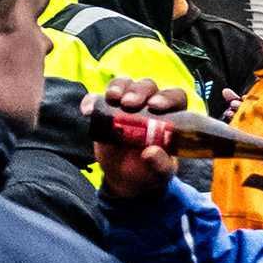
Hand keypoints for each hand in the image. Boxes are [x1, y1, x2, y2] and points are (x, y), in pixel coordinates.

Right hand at [93, 82, 185, 201]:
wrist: (126, 178)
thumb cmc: (151, 171)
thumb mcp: (161, 173)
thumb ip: (161, 165)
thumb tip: (150, 152)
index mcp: (171, 116)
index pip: (175, 97)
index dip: (167, 97)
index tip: (155, 106)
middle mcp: (150, 105)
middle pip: (148, 87)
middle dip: (139, 91)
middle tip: (129, 104)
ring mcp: (126, 105)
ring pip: (125, 85)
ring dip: (118, 87)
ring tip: (112, 99)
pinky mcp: (105, 110)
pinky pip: (98, 98)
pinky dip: (92, 101)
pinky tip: (88, 111)